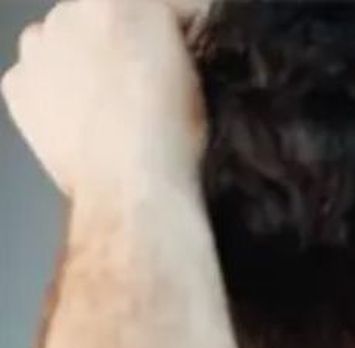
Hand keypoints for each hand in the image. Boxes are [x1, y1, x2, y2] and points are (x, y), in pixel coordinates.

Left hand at [2, 0, 207, 199]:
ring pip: (64, 42)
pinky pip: (38, 77)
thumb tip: (177, 43)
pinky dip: (56, 92)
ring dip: (84, 61)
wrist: (130, 187)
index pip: (163, 6)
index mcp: (123, 2)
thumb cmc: (171, 135)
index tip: (190, 55)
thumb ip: (182, 42)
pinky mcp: (18, 86)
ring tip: (112, 104)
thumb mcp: (200, 76)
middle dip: (123, 42)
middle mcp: (71, 12)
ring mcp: (37, 49)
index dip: (181, 32)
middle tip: (146, 84)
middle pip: (104, 16)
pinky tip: (84, 120)